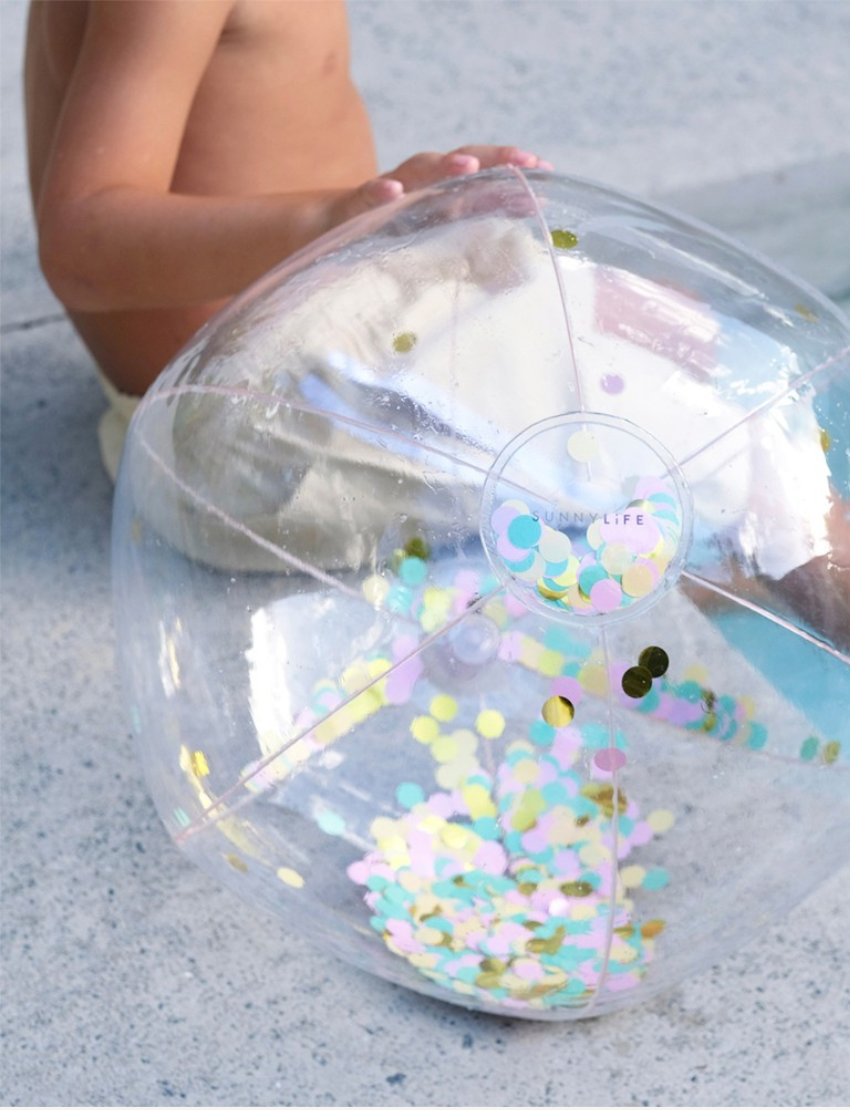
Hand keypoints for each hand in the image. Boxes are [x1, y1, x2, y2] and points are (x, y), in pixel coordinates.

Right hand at [329, 145, 552, 224]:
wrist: (325, 233)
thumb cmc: (386, 239)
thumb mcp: (432, 243)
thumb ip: (472, 243)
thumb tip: (522, 253)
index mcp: (440, 194)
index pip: (483, 176)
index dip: (512, 170)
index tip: (546, 170)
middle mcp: (419, 186)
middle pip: (459, 163)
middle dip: (492, 157)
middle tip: (523, 160)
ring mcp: (387, 194)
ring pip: (417, 170)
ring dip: (443, 165)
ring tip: (467, 166)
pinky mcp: (354, 208)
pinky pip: (366, 196)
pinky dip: (379, 192)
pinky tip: (393, 194)